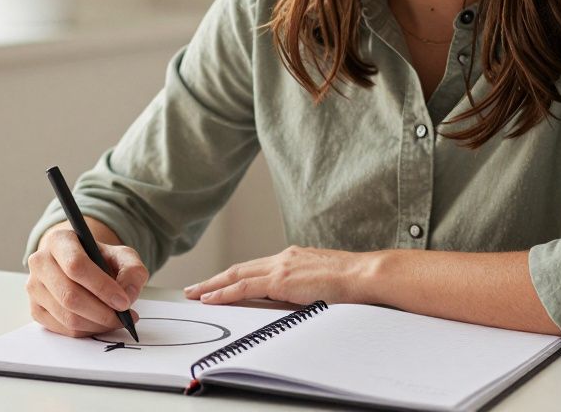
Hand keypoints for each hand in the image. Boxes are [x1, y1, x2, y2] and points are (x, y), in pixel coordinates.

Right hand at [25, 225, 148, 337]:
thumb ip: (132, 270)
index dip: (102, 287)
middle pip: (70, 296)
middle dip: (102, 312)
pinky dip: (86, 331)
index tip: (124, 302)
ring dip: (96, 324)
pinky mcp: (35, 309)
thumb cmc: (99, 259)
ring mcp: (34, 287)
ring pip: (66, 316)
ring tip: (116, 320)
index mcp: (59, 241)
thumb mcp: (122, 256)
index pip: (76, 266)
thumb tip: (128, 294)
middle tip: (124, 318)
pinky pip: (62, 329)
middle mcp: (40, 262)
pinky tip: (99, 323)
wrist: (79, 265)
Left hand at [183, 246, 376, 305]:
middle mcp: (283, 258)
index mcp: (292, 258)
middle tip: (195, 289)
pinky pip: (244, 287)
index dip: (234, 277)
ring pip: (236, 276)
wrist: (365, 275)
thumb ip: (304, 289)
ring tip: (194, 294)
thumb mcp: (322, 284)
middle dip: (215, 279)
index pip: (255, 268)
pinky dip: (224, 292)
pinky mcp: (280, 280)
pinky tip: (211, 298)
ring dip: (212, 285)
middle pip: (240, 269)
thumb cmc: (352, 283)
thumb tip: (293, 302)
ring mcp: (280, 267)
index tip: (219, 284)